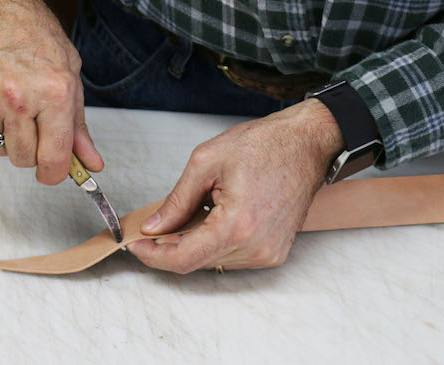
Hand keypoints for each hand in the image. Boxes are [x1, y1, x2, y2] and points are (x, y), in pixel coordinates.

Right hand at [0, 0, 102, 183]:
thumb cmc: (33, 35)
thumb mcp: (69, 77)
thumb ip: (78, 127)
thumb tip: (90, 163)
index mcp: (54, 92)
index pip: (53, 158)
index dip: (55, 174)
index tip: (53, 173)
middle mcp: (18, 97)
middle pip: (24, 159)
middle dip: (31, 150)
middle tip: (31, 122)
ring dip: (6, 137)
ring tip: (9, 104)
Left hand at [127, 98, 343, 272]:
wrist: (306, 143)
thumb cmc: (265, 145)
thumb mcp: (206, 162)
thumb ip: (177, 200)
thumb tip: (155, 226)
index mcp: (238, 225)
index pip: (184, 259)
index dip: (154, 255)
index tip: (137, 244)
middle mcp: (256, 247)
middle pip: (196, 262)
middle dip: (169, 247)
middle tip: (153, 226)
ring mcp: (268, 253)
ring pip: (213, 261)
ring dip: (193, 244)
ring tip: (189, 215)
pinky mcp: (274, 251)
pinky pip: (233, 257)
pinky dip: (214, 243)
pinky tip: (212, 220)